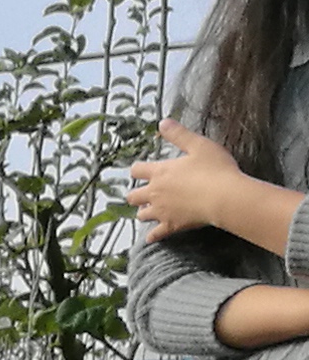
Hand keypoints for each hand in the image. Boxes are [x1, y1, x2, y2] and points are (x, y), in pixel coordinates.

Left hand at [130, 119, 251, 241]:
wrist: (225, 197)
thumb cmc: (215, 169)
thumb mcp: (198, 145)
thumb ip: (179, 134)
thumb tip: (162, 123)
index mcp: (160, 172)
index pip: (137, 170)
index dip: (138, 170)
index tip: (141, 170)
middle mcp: (155, 193)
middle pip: (133, 196)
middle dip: (136, 194)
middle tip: (144, 193)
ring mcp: (162, 211)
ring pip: (141, 215)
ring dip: (144, 212)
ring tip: (150, 210)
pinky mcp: (171, 226)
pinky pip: (155, 235)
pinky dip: (153, 235)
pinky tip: (152, 236)